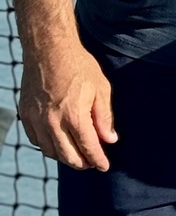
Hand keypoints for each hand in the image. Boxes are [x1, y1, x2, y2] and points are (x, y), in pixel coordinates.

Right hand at [19, 40, 116, 169]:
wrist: (48, 50)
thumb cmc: (79, 66)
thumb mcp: (101, 88)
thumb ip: (104, 117)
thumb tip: (109, 140)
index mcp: (74, 116)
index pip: (88, 148)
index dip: (98, 160)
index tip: (104, 166)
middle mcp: (52, 122)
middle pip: (68, 156)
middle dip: (82, 163)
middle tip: (92, 163)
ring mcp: (36, 120)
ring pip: (50, 151)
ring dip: (64, 157)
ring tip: (77, 155)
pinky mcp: (25, 115)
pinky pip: (36, 140)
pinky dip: (48, 146)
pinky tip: (58, 143)